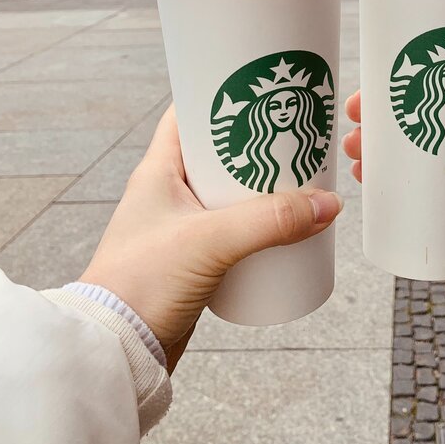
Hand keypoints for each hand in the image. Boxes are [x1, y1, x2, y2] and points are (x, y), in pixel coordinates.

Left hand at [81, 105, 342, 371]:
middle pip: (220, 154)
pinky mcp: (193, 260)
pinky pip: (233, 230)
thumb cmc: (143, 284)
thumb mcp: (212, 242)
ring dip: (262, 189)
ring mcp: (181, 228)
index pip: (189, 114)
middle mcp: (168, 194)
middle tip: (297, 137)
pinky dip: (259, 225)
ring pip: (230, 194)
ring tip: (302, 181)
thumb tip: (328, 204)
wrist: (116, 353)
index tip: (262, 90)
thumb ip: (271, 220)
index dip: (224, 97)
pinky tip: (286, 229)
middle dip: (258, 146)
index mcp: (158, 171)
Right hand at [342, 0, 444, 269]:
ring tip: (355, 145)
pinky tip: (363, 174)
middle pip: (410, 105)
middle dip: (377, 106)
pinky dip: (380, 176)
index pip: (438, 69)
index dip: (405, 64)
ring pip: (400, 143)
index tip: (378, 60)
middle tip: (356, 109)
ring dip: (371, 140)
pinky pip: (404, 183)